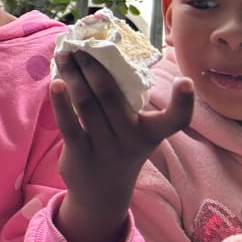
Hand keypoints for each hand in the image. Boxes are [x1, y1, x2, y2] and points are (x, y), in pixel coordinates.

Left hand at [51, 53, 193, 241]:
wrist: (102, 194)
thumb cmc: (119, 147)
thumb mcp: (133, 131)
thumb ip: (126, 103)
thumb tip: (101, 58)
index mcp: (152, 132)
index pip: (175, 120)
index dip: (183, 102)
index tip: (185, 81)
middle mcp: (132, 141)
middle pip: (111, 96)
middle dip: (94, 67)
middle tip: (81, 46)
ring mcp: (106, 149)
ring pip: (87, 105)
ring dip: (73, 77)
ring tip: (63, 56)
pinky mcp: (82, 155)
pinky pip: (69, 124)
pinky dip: (61, 102)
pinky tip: (56, 83)